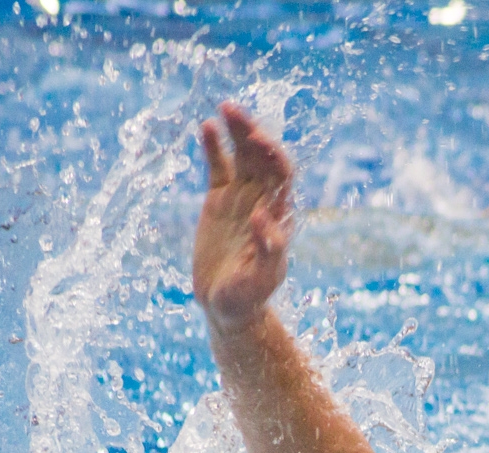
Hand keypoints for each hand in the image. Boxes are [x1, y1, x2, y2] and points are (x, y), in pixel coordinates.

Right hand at [193, 102, 293, 333]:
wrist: (227, 307)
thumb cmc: (247, 298)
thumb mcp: (259, 280)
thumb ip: (267, 252)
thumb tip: (264, 218)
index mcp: (279, 216)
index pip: (282, 176)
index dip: (273, 156)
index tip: (258, 141)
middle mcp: (264, 201)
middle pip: (263, 158)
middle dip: (252, 133)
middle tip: (235, 112)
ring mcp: (241, 198)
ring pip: (242, 156)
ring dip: (237, 131)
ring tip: (224, 108)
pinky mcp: (219, 200)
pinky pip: (219, 167)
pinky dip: (214, 147)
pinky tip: (206, 126)